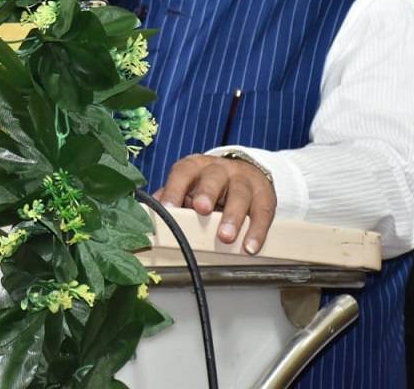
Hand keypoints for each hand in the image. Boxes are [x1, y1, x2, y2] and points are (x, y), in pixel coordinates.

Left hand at [153, 154, 276, 253]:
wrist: (245, 174)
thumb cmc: (208, 185)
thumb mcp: (189, 186)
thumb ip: (172, 197)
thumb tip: (149, 213)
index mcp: (196, 166)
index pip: (183, 172)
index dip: (174, 188)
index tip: (167, 207)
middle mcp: (220, 169)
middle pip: (214, 177)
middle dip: (207, 193)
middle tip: (201, 209)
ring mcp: (244, 180)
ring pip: (240, 194)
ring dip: (233, 216)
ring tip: (226, 237)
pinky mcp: (264, 195)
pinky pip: (262, 212)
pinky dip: (257, 231)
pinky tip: (250, 247)